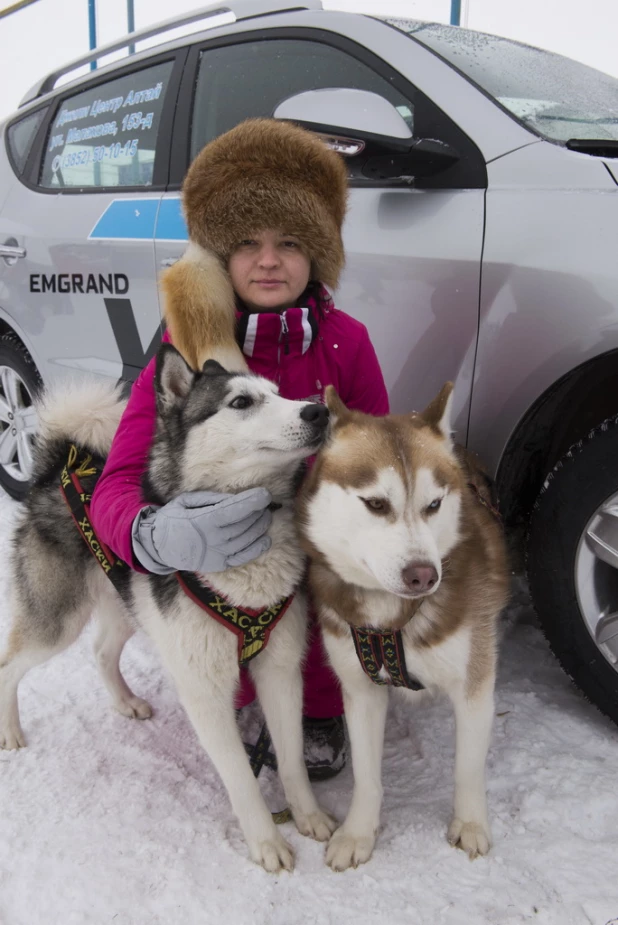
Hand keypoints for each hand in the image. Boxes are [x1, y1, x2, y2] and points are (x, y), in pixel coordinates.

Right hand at [132, 488, 271, 574]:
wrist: (158, 547)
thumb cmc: (172, 519)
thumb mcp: (185, 501)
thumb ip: (210, 498)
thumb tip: (234, 498)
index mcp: (203, 520)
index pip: (234, 510)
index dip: (252, 502)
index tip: (265, 494)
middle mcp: (212, 539)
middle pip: (244, 524)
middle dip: (258, 512)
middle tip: (264, 504)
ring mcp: (217, 554)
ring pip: (247, 540)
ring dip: (260, 527)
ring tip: (266, 517)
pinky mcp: (219, 565)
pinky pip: (243, 558)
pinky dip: (257, 548)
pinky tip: (266, 539)